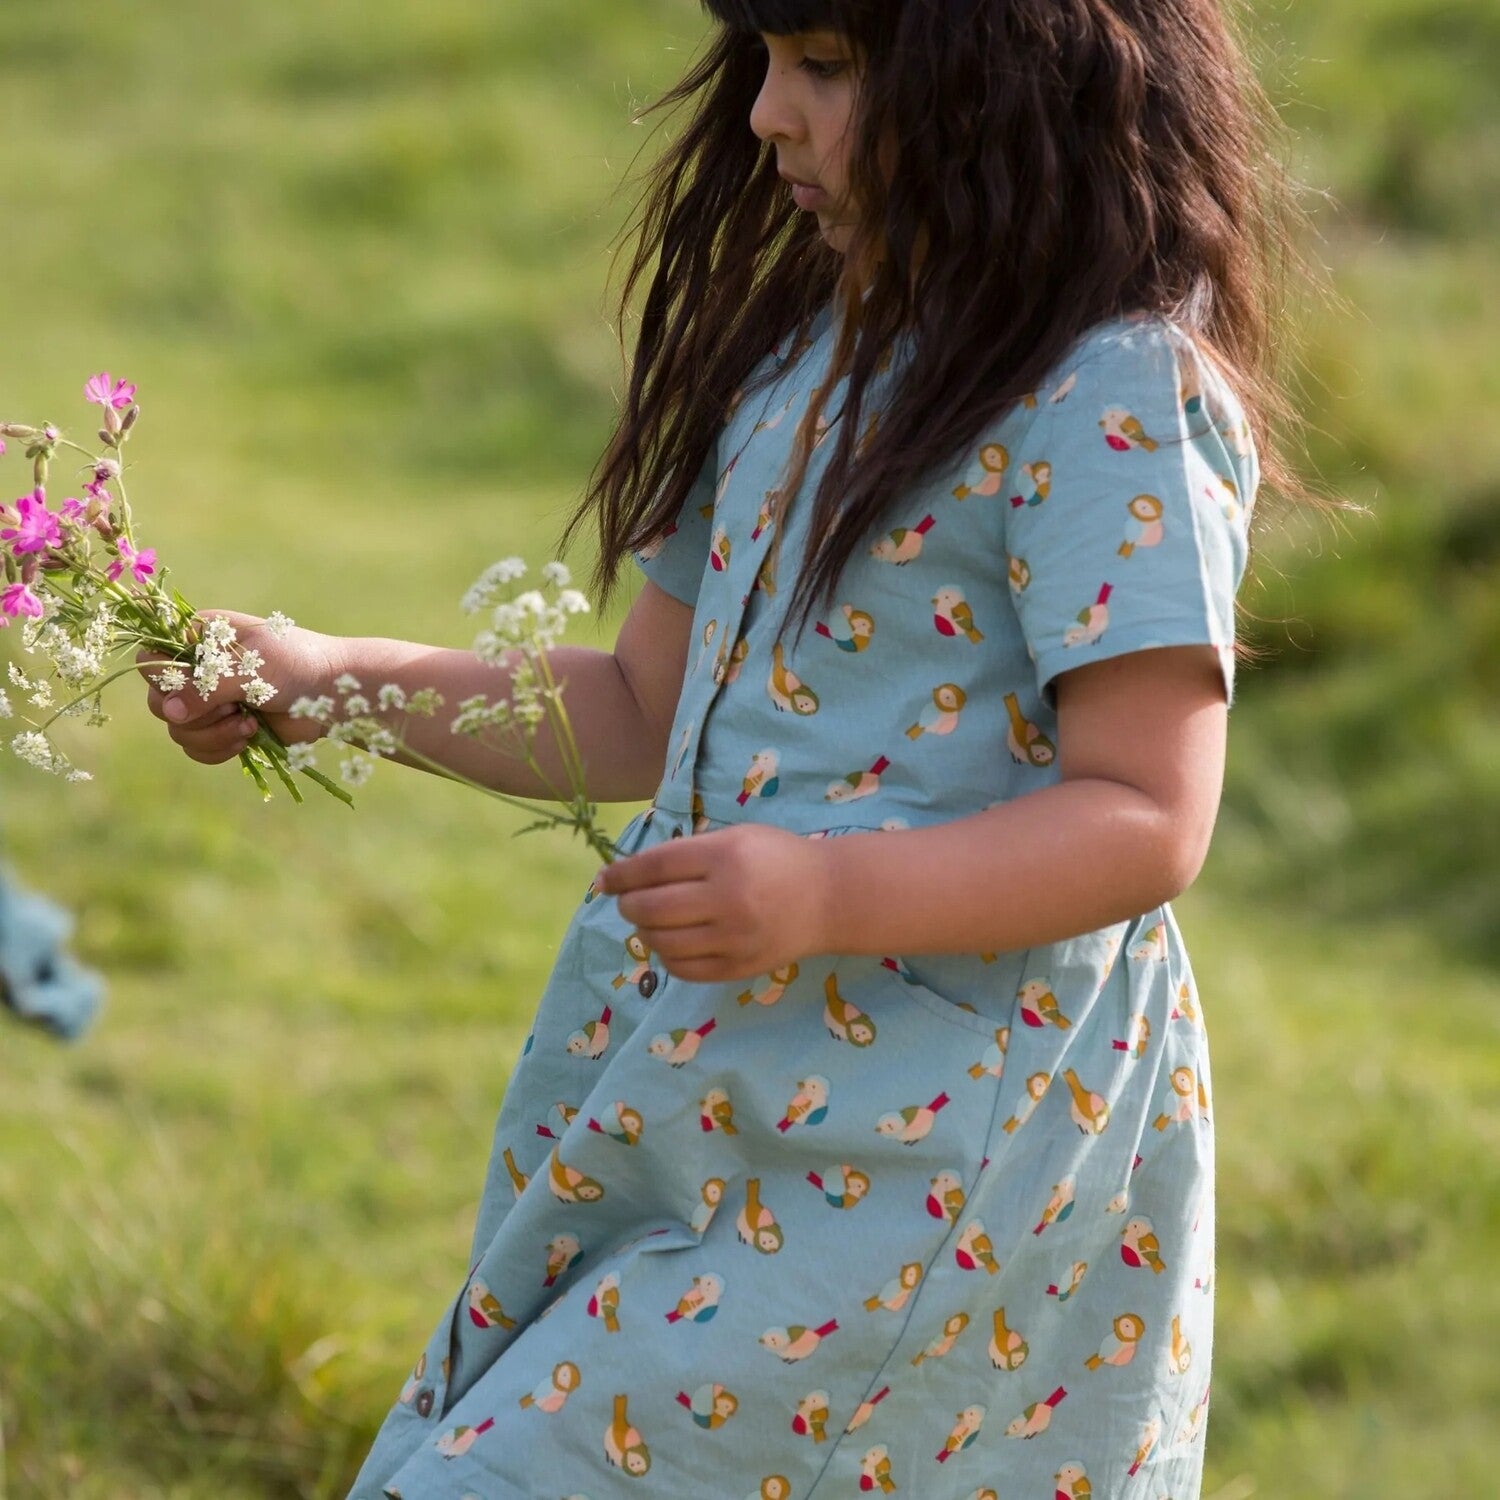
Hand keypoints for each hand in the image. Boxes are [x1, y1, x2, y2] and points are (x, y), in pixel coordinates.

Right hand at [136, 609, 344, 765]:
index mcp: (199, 639)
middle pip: (159, 701)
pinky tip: (249, 737)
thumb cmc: (296, 665)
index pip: (152, 658)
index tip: (199, 688)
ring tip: (248, 724)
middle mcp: (197, 670)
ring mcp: (209, 702)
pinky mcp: (223, 729)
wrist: (332, 694)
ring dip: (212, 734)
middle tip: (232, 707)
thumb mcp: (250, 669)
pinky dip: (219, 749)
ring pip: (179, 730)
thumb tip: (170, 712)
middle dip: (195, 713)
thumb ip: (207, 687)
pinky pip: (198, 749)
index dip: (166, 680)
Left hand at [595, 823, 829, 983]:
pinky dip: (666, 956)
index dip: (621, 875)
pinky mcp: (738, 967)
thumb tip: (629, 874)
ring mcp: (733, 938)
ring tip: (649, 921)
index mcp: (725, 857)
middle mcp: (728, 899)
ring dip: (644, 931)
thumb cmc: (777, 858)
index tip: (604, 880)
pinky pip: (683, 968)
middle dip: (628, 905)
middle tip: (626, 901)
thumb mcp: (736, 838)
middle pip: (652, 908)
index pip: (654, 868)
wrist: (830, 898)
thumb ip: (688, 853)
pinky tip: (670, 942)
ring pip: (662, 942)